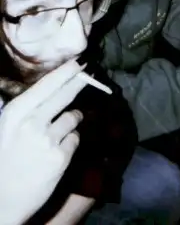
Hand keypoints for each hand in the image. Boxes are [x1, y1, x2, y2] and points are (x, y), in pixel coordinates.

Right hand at [0, 60, 86, 223]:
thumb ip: (29, 109)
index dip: (66, 72)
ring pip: (73, 117)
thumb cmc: (4, 160)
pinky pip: (75, 138)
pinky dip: (70, 142)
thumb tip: (54, 87)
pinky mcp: (61, 157)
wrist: (0, 202)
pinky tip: (56, 152)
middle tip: (88, 74)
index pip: (46, 85)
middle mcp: (32, 123)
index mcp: (15, 114)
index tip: (80, 61)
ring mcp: (48, 140)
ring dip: (70, 121)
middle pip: (65, 95)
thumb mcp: (8, 128)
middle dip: (79, 82)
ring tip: (55, 134)